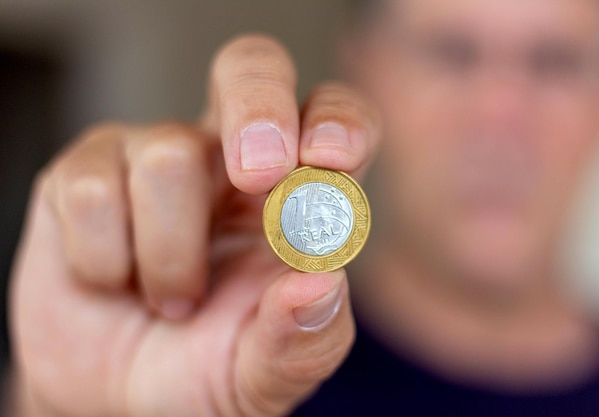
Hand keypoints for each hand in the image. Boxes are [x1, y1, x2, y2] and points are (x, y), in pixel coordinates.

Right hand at [10, 34, 380, 416]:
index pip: (333, 118)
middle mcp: (231, 161)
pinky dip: (104, 260)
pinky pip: (92, 191)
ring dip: (170, 256)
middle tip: (255, 173)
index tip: (330, 162)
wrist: (114, 399)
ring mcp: (155, 158)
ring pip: (168, 156)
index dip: (339, 121)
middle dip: (257, 108)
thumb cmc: (205, 374)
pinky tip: (113, 281)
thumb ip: (300, 342)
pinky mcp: (85, 174)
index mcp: (295, 196)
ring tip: (171, 302)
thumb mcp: (263, 378)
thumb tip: (320, 286)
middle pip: (252, 68)